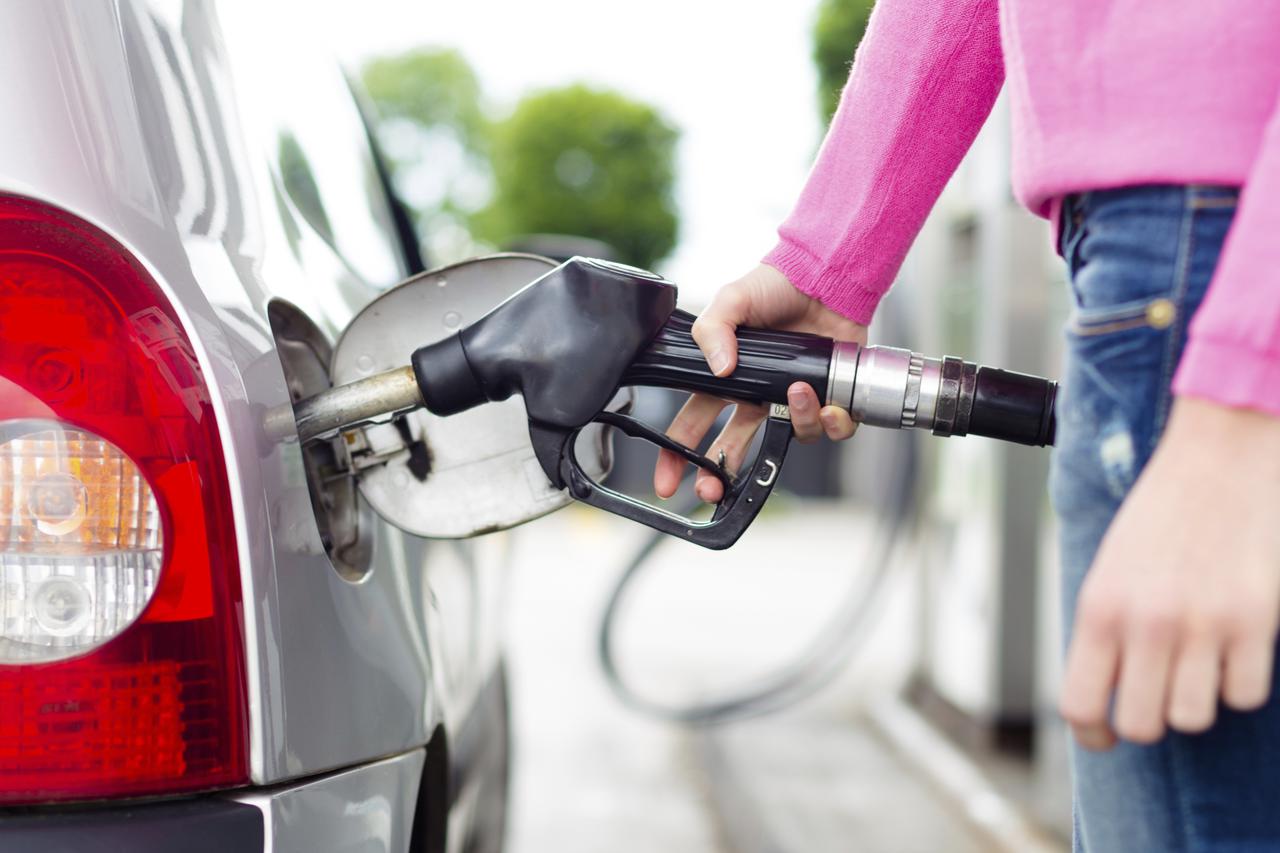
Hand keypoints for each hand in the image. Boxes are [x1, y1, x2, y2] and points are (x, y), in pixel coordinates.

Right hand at [652, 264, 867, 502]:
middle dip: (720, 474)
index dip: (677, 455)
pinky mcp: (829, 396)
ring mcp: (793, 399)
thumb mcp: (731, 299)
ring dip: (795, 422)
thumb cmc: (775, 285)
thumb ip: (712, 330)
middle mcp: (758, 395)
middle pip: (733, 448)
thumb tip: (719, 369)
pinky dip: (833, 423)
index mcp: (728, 379)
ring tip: (798, 392)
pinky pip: (832, 429)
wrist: (824, 275)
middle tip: (712, 488)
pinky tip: (830, 404)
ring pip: (790, 435)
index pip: (693, 423)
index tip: (666, 483)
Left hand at [1060, 397, 1279, 748]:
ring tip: (1197, 661)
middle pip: (1141, 725)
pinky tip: (1234, 650)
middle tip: (1159, 692)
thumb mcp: (1110, 567)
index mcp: (1099, 608)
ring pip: (1194, 718)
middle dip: (1150, 719)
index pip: (1080, 705)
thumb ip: (1105, 629)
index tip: (1106, 735)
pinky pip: (1246, 696)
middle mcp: (1146, 623)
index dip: (1093, 734)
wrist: (1220, 458)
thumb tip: (1105, 693)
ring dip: (1196, 700)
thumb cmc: (1161, 513)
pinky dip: (1241, 683)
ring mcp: (1203, 625)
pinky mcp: (1254, 623)